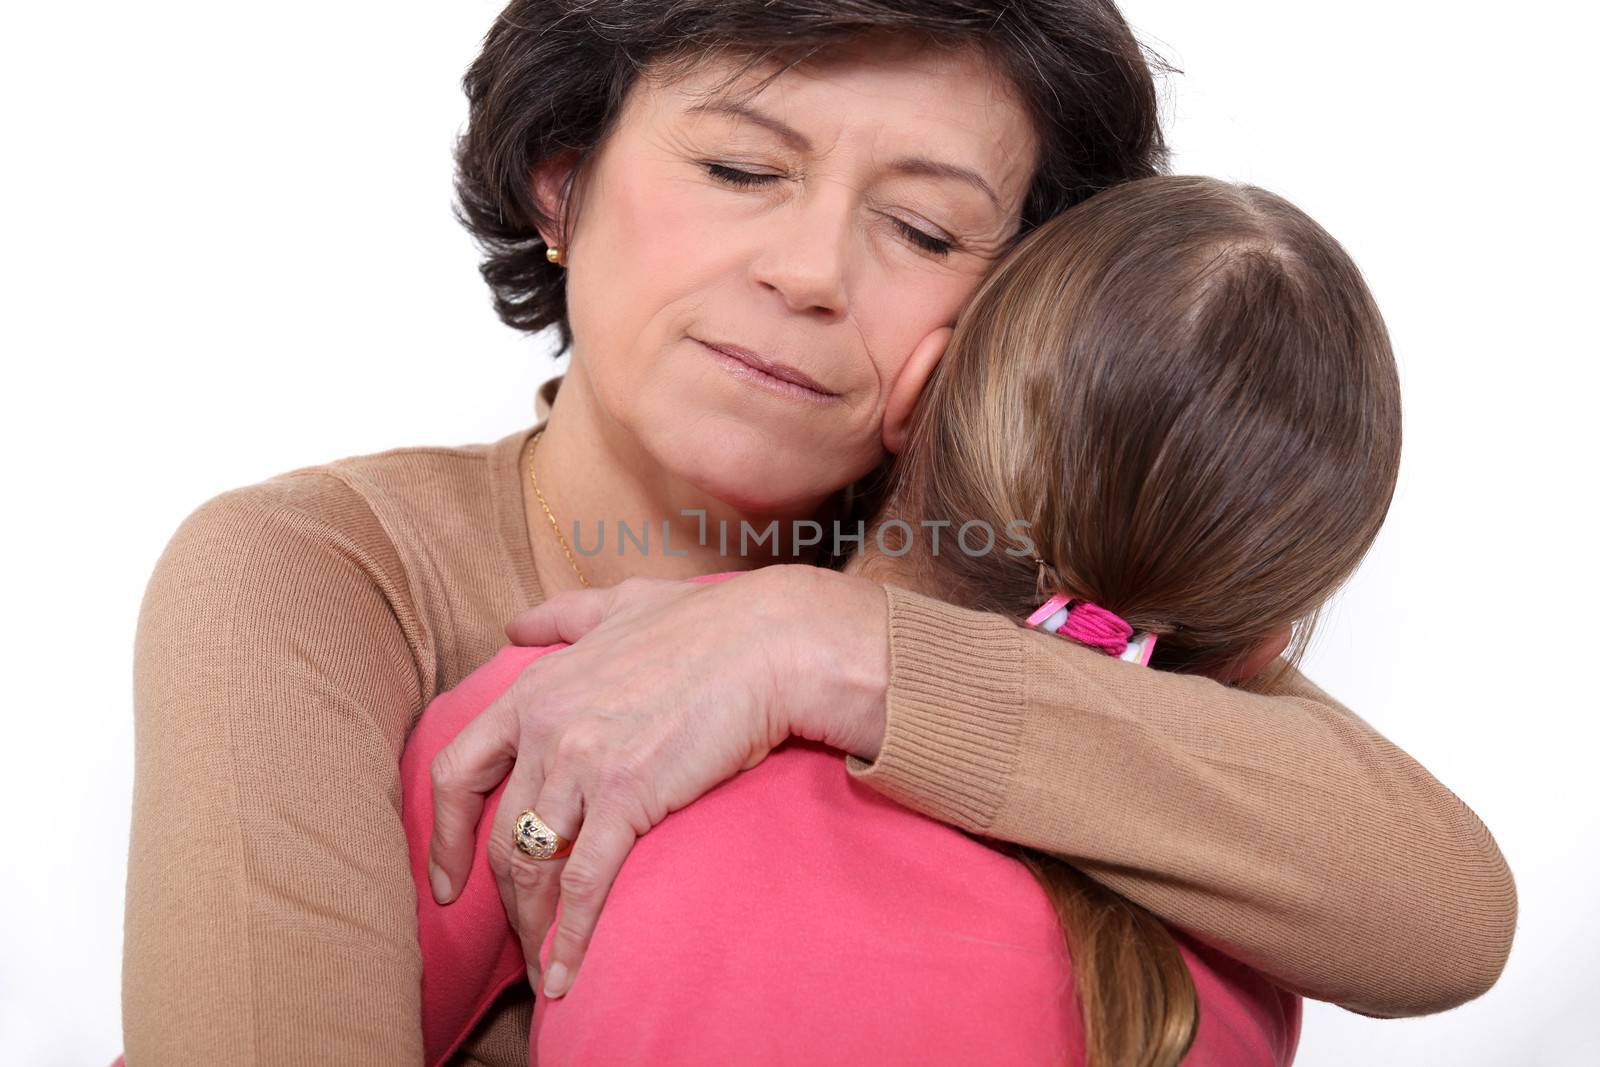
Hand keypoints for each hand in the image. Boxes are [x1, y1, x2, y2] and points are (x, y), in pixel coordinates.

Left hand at [425, 564, 889, 999]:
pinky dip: (571, 936)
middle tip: (515, 936)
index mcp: (536, 690)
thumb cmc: (707, 622)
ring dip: (533, 925)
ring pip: (533, 865)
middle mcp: (546, 728)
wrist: (771, 642)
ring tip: (544, 964)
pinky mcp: (627, 796)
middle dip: (499, 897)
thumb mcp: (621, 604)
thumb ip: (563, 616)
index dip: (446, 833)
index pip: (458, 771)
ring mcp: (582, 762)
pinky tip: (567, 973)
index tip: (449, 876)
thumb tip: (516, 625)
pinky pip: (584, 882)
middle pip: (498, 834)